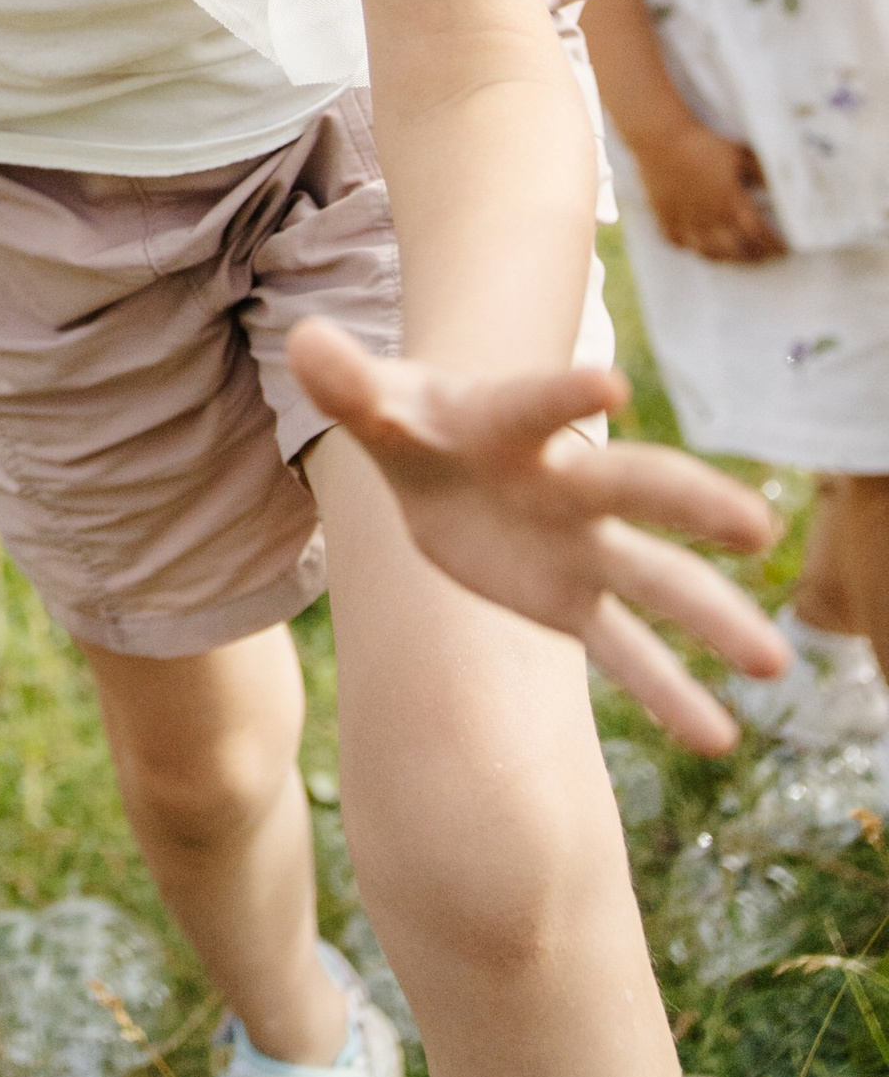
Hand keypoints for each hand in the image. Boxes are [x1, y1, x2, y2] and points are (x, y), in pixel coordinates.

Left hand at [289, 317, 784, 752]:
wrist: (439, 456)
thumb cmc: (413, 421)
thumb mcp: (375, 405)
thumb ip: (346, 383)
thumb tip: (302, 340)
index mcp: (509, 422)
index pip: (535, 404)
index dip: (563, 394)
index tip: (609, 387)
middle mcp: (563, 481)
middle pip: (631, 487)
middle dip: (689, 504)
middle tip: (754, 526)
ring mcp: (577, 544)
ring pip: (651, 578)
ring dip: (709, 616)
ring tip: (774, 661)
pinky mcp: (570, 600)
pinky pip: (623, 650)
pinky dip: (668, 691)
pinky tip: (718, 736)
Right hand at [635, 119, 785, 261]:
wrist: (661, 138)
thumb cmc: (702, 143)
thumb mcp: (740, 154)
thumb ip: (762, 173)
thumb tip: (781, 188)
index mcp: (731, 201)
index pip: (759, 233)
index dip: (774, 245)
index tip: (783, 250)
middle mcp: (711, 217)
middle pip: (737, 249)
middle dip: (755, 256)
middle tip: (763, 256)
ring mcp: (686, 220)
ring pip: (709, 252)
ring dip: (726, 258)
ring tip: (734, 256)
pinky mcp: (666, 216)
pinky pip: (678, 242)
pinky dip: (690, 248)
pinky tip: (696, 246)